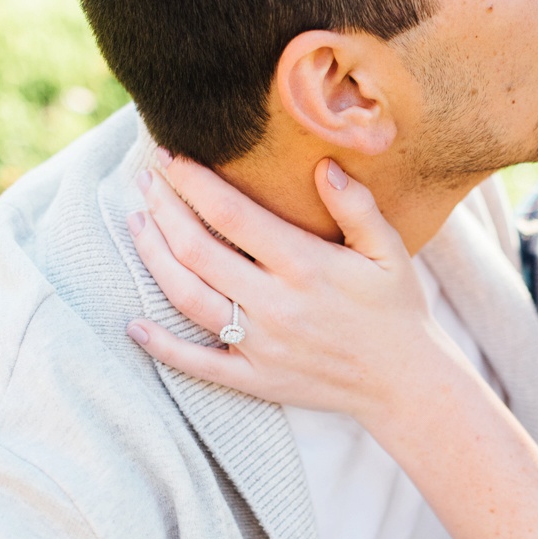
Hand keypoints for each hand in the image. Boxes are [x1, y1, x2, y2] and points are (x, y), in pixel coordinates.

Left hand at [124, 153, 460, 425]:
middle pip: (197, 250)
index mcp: (305, 265)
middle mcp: (276, 304)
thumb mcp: (389, 250)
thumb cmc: (396, 309)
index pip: (232, 214)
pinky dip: (161, 347)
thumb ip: (356, 206)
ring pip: (187, 298)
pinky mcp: (255, 378)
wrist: (404, 381)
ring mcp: (261, 345)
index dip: (193, 182)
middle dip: (163, 209)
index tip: (169, 157)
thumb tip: (322, 165)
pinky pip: (198, 364)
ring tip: (136, 224)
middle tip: (143, 180)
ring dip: (154, 258)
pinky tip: (134, 325)